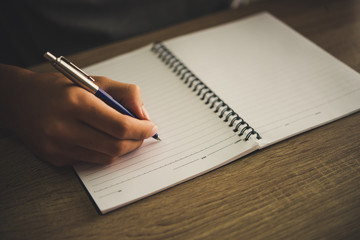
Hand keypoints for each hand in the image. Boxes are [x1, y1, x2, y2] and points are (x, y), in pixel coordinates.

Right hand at [0, 64, 156, 165]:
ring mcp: (58, 147)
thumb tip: (144, 116)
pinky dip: (104, 152)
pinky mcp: (55, 158)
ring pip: (106, 158)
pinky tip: (101, 139)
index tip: (151, 127)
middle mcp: (64, 127)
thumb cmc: (60, 88)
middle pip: (115, 147)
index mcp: (76, 102)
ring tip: (123, 135)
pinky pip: (91, 160)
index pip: (119, 126)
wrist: (19, 101)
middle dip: (136, 142)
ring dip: (122, 148)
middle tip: (141, 134)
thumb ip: (125, 93)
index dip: (141, 129)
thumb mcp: (94, 80)